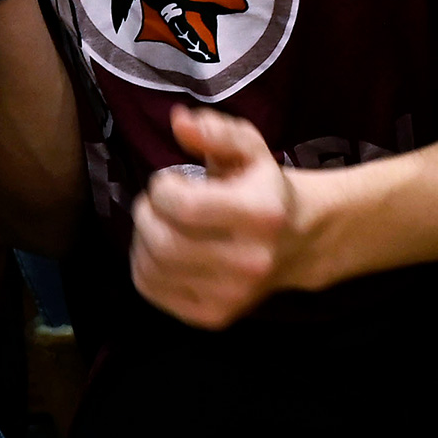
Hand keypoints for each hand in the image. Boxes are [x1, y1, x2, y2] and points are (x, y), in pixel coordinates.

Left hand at [129, 106, 305, 328]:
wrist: (297, 241)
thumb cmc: (262, 187)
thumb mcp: (248, 147)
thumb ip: (216, 131)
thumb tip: (179, 121)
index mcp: (261, 216)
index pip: (184, 208)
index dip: (161, 189)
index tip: (169, 181)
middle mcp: (250, 263)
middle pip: (164, 244)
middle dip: (145, 214)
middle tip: (154, 203)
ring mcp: (232, 296)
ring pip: (152, 269)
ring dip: (140, 238)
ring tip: (158, 223)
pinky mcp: (213, 317)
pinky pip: (152, 291)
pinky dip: (142, 266)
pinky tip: (159, 249)